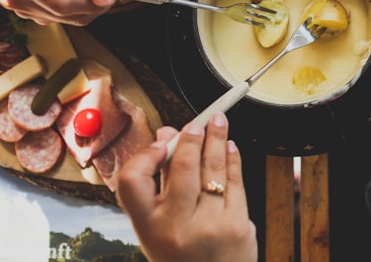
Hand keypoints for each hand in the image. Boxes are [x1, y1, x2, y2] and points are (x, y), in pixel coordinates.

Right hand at [116, 113, 257, 261]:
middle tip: (197, 122)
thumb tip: (166, 136)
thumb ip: (160, 181)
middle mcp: (177, 227)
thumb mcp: (158, 228)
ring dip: (217, 139)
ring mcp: (210, 226)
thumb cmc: (182, 255)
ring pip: (214, 169)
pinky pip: (236, 181)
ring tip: (219, 122)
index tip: (160, 142)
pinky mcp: (238, 225)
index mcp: (148, 228)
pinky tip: (230, 146)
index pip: (132, 181)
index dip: (144, 155)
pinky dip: (233, 159)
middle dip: (192, 137)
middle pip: (183, 167)